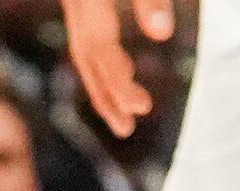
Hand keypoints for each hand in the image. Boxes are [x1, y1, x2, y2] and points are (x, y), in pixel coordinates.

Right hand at [62, 0, 176, 137]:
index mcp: (88, 0)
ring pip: (84, 50)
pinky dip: (100, 62)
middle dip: (105, 96)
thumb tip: (163, 35)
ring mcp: (76, 1)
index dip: (118, 82)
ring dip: (101, 84)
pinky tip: (120, 70)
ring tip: (121, 113)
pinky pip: (87, 36)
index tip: (141, 108)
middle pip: (87, 58)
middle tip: (126, 129)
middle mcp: (76, 4)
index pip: (100, 50)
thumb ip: (149, 0)